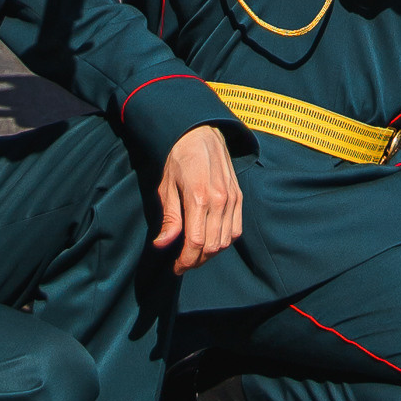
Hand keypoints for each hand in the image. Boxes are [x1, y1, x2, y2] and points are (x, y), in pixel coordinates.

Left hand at [152, 124, 241, 270]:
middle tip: (183, 262)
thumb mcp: (166, 187)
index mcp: (199, 197)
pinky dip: (225, 241)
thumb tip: (162, 244)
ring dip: (210, 253)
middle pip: (212, 246)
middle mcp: (219, 200)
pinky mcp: (238, 197)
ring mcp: (232, 199)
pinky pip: (236, 229)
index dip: (185, 261)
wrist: (201, 133)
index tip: (176, 267)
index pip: (195, 243)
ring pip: (226, 241)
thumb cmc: (179, 159)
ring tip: (196, 253)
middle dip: (196, 261)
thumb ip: (169, 218)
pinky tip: (211, 239)